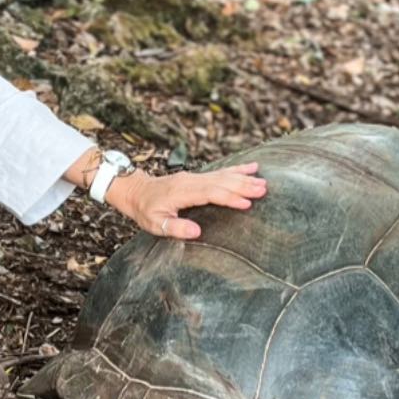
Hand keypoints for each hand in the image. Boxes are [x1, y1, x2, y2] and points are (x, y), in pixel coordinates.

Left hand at [108, 161, 266, 241]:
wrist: (134, 190)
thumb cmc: (144, 209)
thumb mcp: (154, 223)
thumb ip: (175, 227)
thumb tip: (197, 231)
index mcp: (182, 192)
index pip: (211, 193)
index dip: (230, 198)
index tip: (247, 202)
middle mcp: (191, 181)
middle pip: (221, 182)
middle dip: (243, 185)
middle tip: (264, 189)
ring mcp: (195, 176)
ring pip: (223, 175)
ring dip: (244, 178)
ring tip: (263, 181)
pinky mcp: (197, 176)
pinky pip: (220, 171)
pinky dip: (236, 169)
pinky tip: (251, 167)